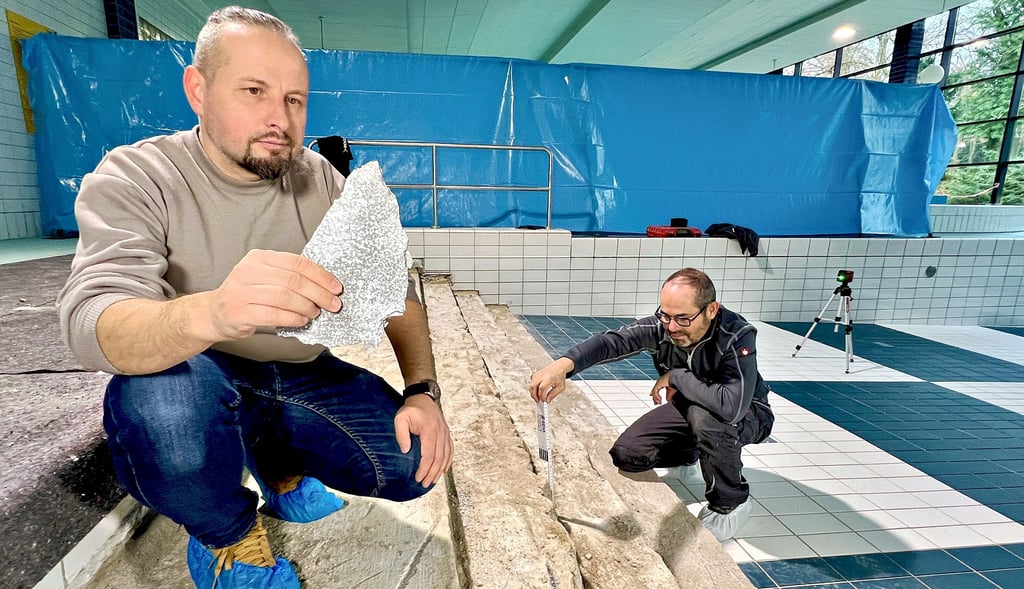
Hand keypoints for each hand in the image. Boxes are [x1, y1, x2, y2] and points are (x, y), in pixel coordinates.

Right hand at [204, 249, 342, 340]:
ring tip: (315, 313)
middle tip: (333, 304)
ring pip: (284, 297)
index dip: (321, 276)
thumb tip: (324, 286)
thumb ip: (288, 277)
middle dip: (319, 293)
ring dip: (306, 306)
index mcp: (259, 258)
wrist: (214, 313)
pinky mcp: (239, 312)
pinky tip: (301, 320)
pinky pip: (273, 314)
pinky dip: (292, 318)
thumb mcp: (264, 277)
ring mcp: (242, 291)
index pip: (297, 263)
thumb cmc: (246, 296)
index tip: (336, 287)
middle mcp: (249, 271)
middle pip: (293, 280)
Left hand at [394, 395, 452, 486]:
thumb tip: (406, 450)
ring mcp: (445, 434)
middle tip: (425, 484)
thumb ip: (401, 434)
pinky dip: (448, 461)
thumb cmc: (411, 409)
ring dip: (440, 470)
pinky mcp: (447, 434)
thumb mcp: (401, 418)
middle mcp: (440, 433)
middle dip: (432, 473)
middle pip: (438, 459)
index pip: (429, 455)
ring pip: (445, 456)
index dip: (424, 469)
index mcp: (430, 431)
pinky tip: (444, 469)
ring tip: (433, 481)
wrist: (423, 398)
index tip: (418, 478)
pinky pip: (450, 450)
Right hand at [529, 357, 574, 402]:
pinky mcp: (535, 375)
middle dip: (535, 396)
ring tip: (539, 397)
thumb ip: (553, 394)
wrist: (558, 367)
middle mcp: (542, 375)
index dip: (541, 396)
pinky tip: (538, 392)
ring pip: (531, 386)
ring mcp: (537, 374)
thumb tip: (547, 400)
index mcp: (549, 378)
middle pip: (533, 387)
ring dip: (533, 393)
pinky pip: (531, 384)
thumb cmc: (560, 376)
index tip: (544, 400)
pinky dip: (533, 389)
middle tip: (539, 401)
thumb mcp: (560, 387)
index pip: (542, 388)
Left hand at [650, 372, 677, 404]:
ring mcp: (658, 383)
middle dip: (655, 397)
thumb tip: (668, 400)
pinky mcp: (658, 384)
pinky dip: (656, 396)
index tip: (657, 400)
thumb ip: (669, 395)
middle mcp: (659, 382)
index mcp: (662, 383)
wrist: (676, 377)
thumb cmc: (675, 381)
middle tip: (656, 403)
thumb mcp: (671, 390)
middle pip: (654, 391)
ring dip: (656, 398)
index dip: (656, 395)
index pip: (657, 389)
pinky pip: (655, 391)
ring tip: (658, 402)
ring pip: (654, 391)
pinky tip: (659, 399)